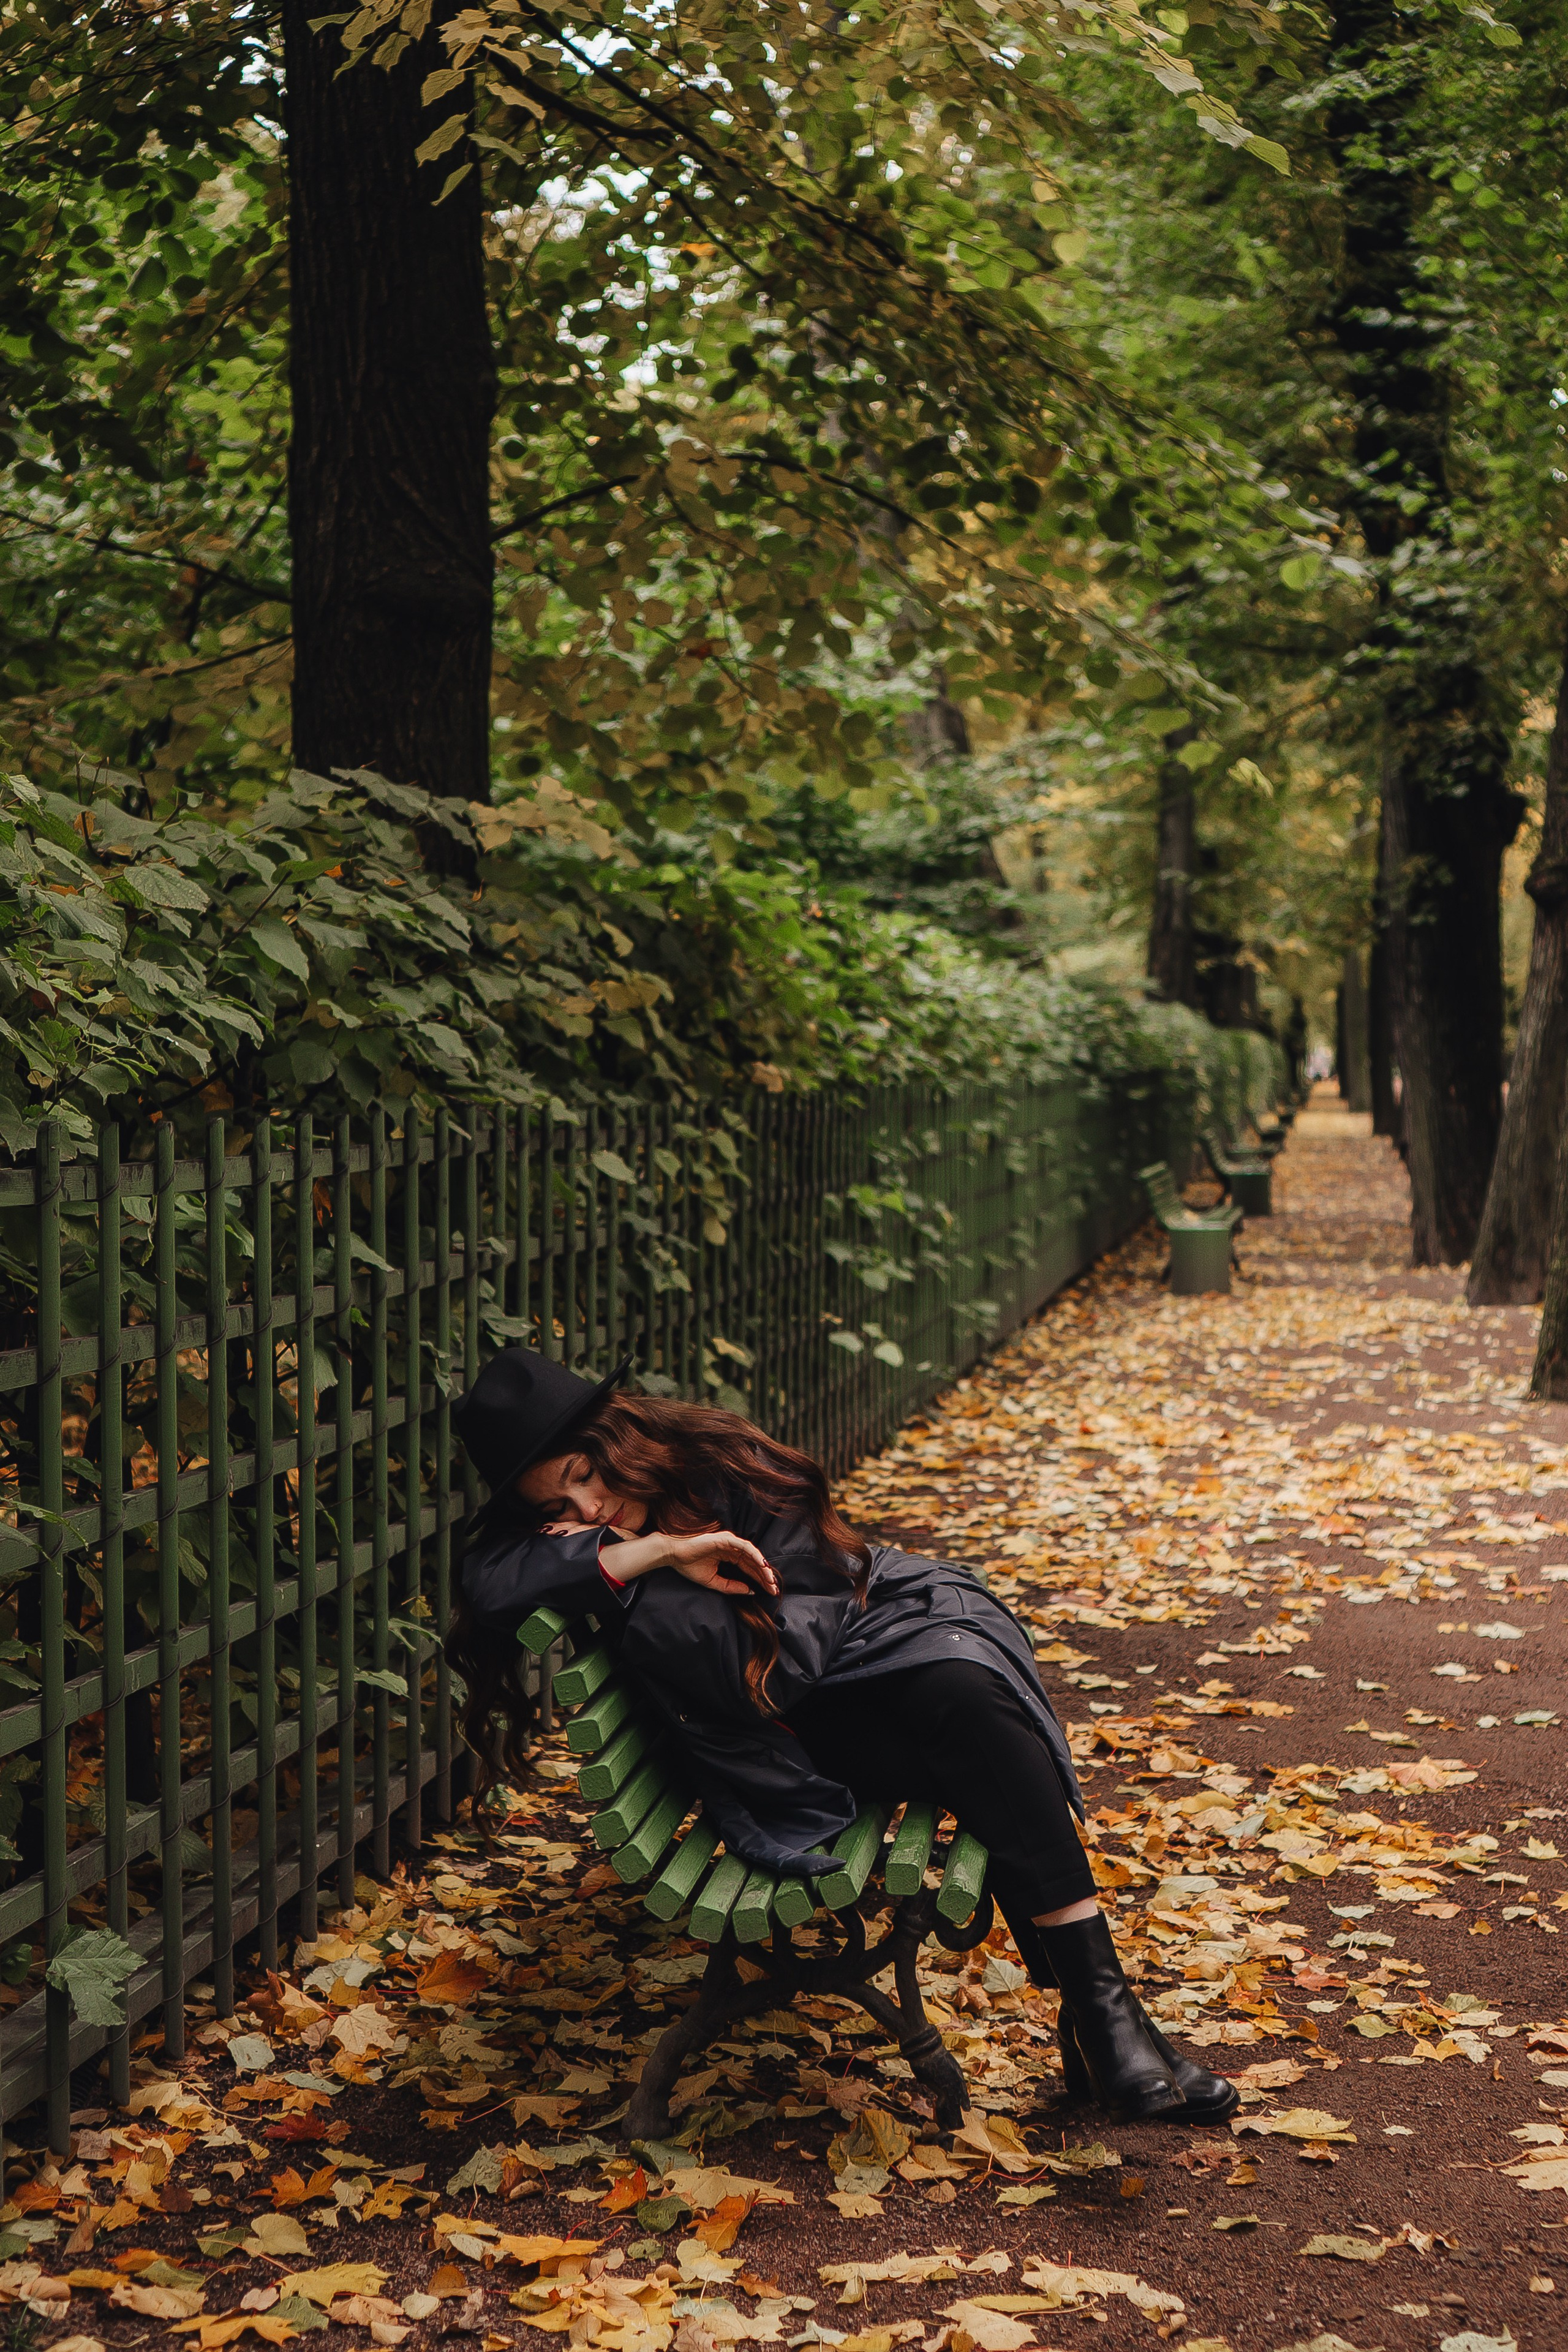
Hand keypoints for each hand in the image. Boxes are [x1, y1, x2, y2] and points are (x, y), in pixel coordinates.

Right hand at [663, 1530, 779, 1598]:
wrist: (674, 1555)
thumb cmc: (690, 1566)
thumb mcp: (713, 1582)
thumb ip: (731, 1586)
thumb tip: (750, 1591)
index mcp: (729, 1556)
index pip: (749, 1569)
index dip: (760, 1580)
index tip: (770, 1592)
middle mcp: (732, 1548)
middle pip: (754, 1563)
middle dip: (765, 1576)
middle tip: (774, 1589)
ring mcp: (730, 1542)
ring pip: (752, 1555)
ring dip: (763, 1567)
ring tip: (770, 1580)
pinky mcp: (726, 1539)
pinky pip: (745, 1547)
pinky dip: (755, 1555)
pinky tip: (762, 1566)